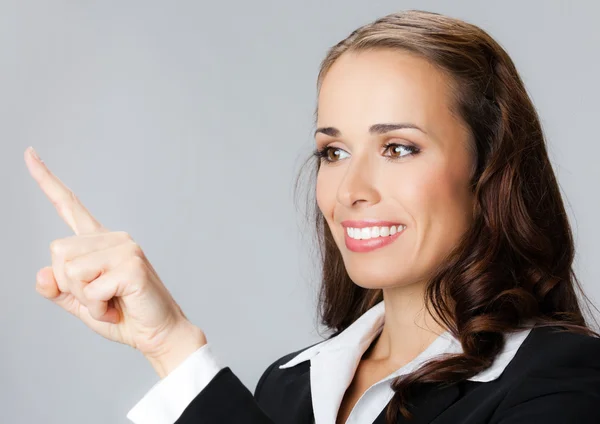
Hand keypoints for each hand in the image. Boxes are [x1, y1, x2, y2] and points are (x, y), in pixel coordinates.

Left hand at [25, 147, 205, 365]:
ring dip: (85, 298)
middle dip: (69, 284)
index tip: (28, 152)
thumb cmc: (123, 316)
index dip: (46, 180)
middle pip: (57, 251)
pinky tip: (118, 306)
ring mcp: (125, 248)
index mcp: (99, 242)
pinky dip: (98, 308)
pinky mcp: (132, 264)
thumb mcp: (81, 303)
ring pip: (70, 269)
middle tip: (99, 298)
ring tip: (111, 302)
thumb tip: (42, 273)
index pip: (69, 206)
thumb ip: (58, 288)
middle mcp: (113, 238)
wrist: (158, 334)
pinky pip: (91, 288)